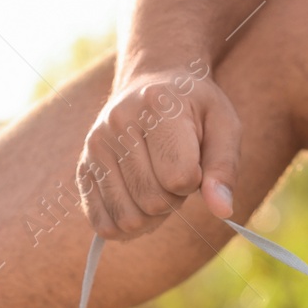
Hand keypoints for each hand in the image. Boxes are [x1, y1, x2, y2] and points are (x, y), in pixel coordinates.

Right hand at [78, 66, 238, 238]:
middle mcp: (117, 124)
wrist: (151, 83)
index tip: (194, 160)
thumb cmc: (193, 109)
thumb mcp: (224, 126)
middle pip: (152, 201)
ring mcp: (95, 147)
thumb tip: (222, 210)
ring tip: (156, 182)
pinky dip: (125, 225)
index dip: (195, 180)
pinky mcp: (83, 169)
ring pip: (127, 217)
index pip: (178, 178)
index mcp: (156, 107)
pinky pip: (102, 223)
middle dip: (174, 198)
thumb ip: (224, 168)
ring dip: (150, 215)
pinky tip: (136, 201)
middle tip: (175, 172)